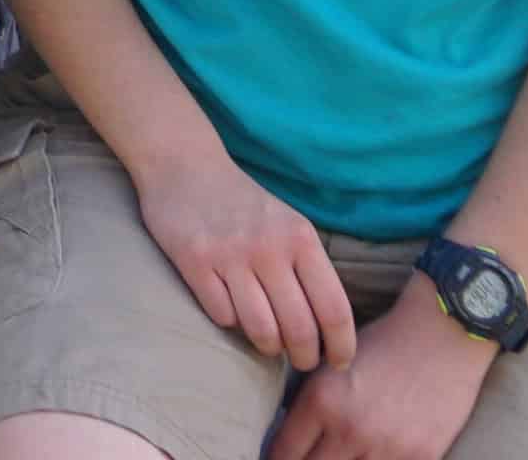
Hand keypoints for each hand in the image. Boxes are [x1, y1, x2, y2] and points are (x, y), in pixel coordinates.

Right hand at [127, 145, 352, 371]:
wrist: (184, 164)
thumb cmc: (244, 203)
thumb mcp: (289, 223)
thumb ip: (308, 267)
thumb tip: (329, 327)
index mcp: (300, 237)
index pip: (334, 308)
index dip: (342, 346)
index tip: (340, 363)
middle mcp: (268, 247)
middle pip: (299, 328)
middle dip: (305, 357)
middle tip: (303, 362)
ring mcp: (230, 255)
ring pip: (262, 330)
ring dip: (269, 348)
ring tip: (270, 346)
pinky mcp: (194, 261)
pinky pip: (222, 316)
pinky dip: (231, 324)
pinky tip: (233, 314)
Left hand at [266, 290, 497, 459]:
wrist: (443, 334)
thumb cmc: (386, 343)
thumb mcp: (333, 366)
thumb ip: (311, 404)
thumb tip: (291, 441)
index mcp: (322, 401)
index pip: (285, 452)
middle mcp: (350, 430)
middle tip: (307, 458)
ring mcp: (387, 449)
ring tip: (341, 455)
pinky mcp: (421, 458)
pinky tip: (372, 457)